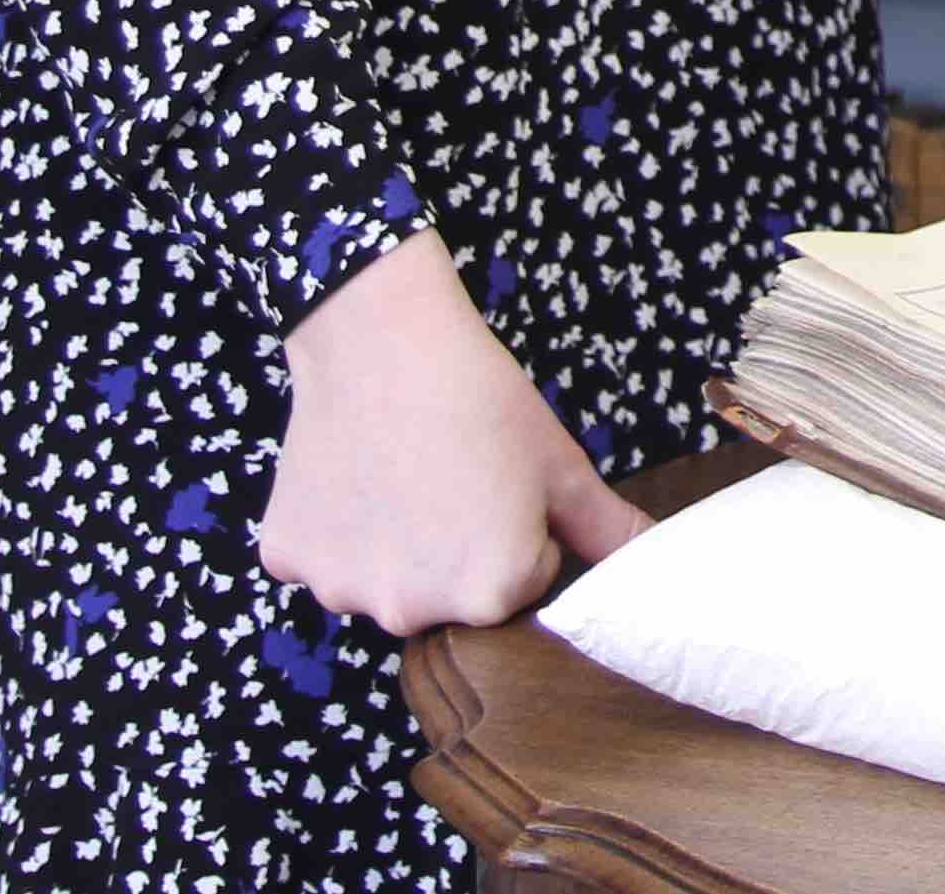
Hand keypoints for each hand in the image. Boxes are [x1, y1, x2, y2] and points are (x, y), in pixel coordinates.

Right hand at [261, 237, 644, 635]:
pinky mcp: (287, 560)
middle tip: (447, 475)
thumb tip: (657, 561)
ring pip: (383, 581)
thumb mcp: (559, 465)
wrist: (383, 333)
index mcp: (491, 595)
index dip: (515, 530)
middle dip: (455, 549)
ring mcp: (342, 590)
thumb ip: (608, 531)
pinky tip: (350, 473)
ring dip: (392, 544)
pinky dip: (333, 529)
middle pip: (447, 596)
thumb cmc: (481, 396)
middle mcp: (413, 611)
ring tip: (398, 470)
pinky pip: (322, 561)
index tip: (496, 481)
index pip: (518, 585)